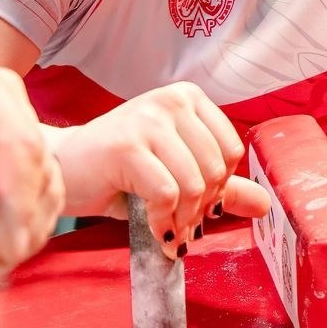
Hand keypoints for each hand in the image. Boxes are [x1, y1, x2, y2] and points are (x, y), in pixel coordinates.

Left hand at [0, 59, 61, 287]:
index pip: (17, 143)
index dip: (20, 199)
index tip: (7, 246)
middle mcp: (4, 101)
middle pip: (36, 170)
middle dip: (12, 225)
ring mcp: (12, 130)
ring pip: (42, 192)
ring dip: (10, 238)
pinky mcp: (13, 161)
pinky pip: (32, 205)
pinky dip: (9, 239)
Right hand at [49, 83, 270, 259]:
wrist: (61, 168)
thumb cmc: (118, 170)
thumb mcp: (176, 172)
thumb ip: (221, 186)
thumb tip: (266, 205)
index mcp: (188, 98)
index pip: (231, 150)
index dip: (220, 188)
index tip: (200, 207)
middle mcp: (171, 101)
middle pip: (214, 169)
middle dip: (201, 210)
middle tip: (183, 226)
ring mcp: (148, 120)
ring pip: (193, 184)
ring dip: (183, 219)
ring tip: (169, 229)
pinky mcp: (126, 146)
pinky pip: (166, 194)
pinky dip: (164, 222)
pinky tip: (153, 228)